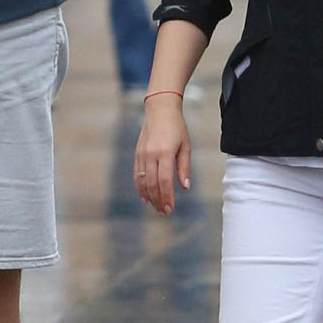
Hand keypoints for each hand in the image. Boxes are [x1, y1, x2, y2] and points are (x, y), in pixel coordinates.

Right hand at [133, 93, 191, 213]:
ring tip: (156, 207)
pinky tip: (145, 196)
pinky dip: (140, 187)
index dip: (167, 197)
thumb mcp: (185, 146)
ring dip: (149, 196)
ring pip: (143, 181)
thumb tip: (185, 187)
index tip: (170, 209)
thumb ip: (184, 167)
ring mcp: (141, 154)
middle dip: (158, 200)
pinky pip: (136, 174)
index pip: (165, 181)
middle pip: (152, 184)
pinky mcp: (137, 153)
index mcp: (165, 152)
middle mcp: (151, 154)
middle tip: (164, 212)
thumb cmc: (176, 127)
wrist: (159, 110)